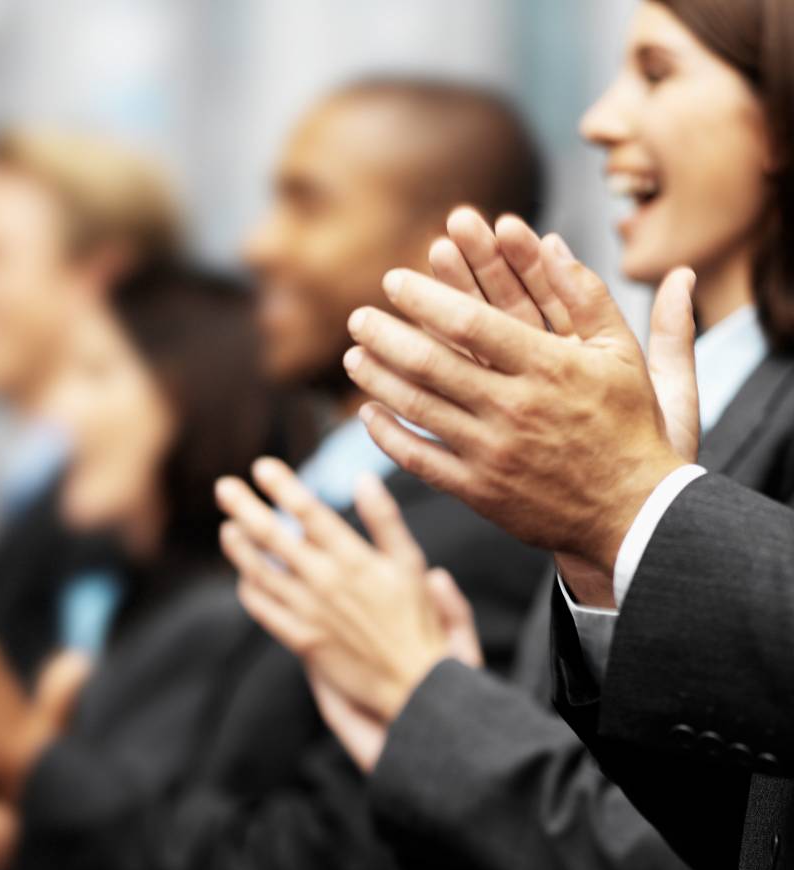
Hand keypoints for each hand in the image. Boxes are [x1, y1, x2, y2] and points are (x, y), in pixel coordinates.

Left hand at [216, 458, 481, 725]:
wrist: (414, 685)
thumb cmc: (417, 620)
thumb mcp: (410, 563)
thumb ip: (384, 519)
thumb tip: (364, 478)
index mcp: (353, 558)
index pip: (309, 512)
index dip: (282, 487)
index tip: (261, 466)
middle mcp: (324, 581)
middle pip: (273, 537)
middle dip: (245, 508)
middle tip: (222, 487)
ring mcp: (309, 612)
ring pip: (260, 573)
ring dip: (239, 548)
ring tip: (226, 528)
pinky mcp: (301, 641)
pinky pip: (265, 611)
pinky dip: (250, 590)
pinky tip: (244, 577)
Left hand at [344, 223, 697, 574]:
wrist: (633, 513)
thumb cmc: (627, 426)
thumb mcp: (623, 353)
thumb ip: (587, 294)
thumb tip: (552, 239)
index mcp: (548, 367)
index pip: (470, 321)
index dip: (424, 297)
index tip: (393, 280)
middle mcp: (515, 408)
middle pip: (432, 362)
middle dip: (387, 335)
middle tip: (357, 317)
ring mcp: (493, 452)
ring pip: (420, 408)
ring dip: (379, 379)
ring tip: (353, 357)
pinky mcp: (480, 490)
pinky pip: (421, 459)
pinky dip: (389, 436)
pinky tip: (369, 415)